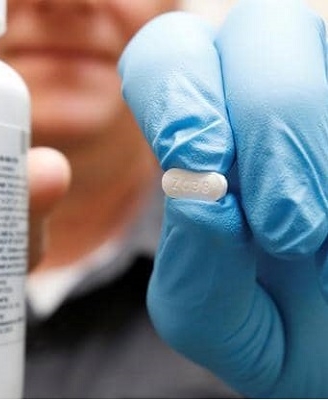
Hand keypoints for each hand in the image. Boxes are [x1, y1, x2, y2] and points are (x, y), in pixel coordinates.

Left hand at [119, 0, 327, 396]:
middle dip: (262, 116)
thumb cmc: (271, 327)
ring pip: (315, 38)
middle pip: (257, 27)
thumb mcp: (212, 320)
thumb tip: (205, 199)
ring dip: (306, 141)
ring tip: (309, 236)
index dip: (172, 86)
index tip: (197, 160)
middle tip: (277, 222)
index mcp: (204, 136)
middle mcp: (265, 103)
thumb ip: (194, 269)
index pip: (168, 54)